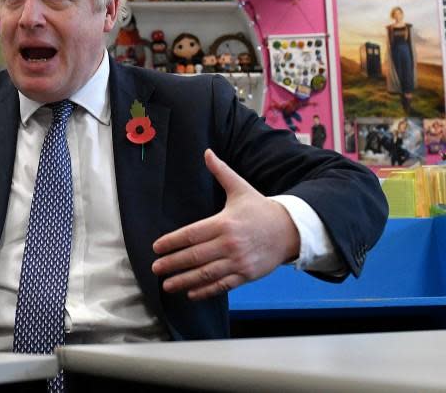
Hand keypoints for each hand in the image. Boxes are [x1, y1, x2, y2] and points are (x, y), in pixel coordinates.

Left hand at [151, 149, 299, 299]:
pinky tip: (191, 293)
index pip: (191, 234)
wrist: (290, 229)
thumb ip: (221, 172)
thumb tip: (207, 152)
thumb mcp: (240, 188)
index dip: (172, 242)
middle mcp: (229, 244)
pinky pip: (222, 285)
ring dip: (184, 280)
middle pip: (195, 256)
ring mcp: (238, 261)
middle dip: (173, 263)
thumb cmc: (261, 208)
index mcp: (224, 223)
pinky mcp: (246, 274)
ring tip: (167, 285)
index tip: (157, 247)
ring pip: (206, 274)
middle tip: (155, 268)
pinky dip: (206, 291)